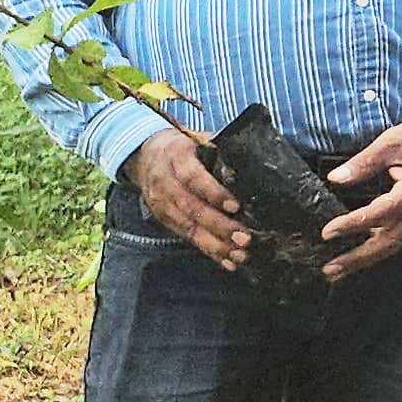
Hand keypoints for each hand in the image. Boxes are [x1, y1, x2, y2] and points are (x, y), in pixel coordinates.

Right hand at [127, 129, 252, 270]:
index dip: (214, 193)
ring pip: (188, 227)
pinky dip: (208, 251)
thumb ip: (222, 150)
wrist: (144, 155)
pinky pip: (187, 237)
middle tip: (245, 238)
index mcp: (176, 157)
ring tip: (240, 255)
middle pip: (192, 208)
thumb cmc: (183, 147)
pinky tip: (227, 261)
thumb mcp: (198, 139)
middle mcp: (165, 183)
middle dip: (220, 226)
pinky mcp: (164, 220)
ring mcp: (162, 204)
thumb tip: (257, 161)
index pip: (193, 178)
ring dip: (216, 245)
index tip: (236, 206)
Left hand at [321, 119, 401, 279]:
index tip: (328, 232)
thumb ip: (365, 162)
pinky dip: (374, 253)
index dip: (353, 224)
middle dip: (356, 257)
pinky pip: (394, 241)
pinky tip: (356, 259)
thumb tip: (335, 179)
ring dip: (363, 261)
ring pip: (390, 246)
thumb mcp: (393, 141)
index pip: (380, 213)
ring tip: (336, 272)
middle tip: (328, 269)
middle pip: (386, 242)